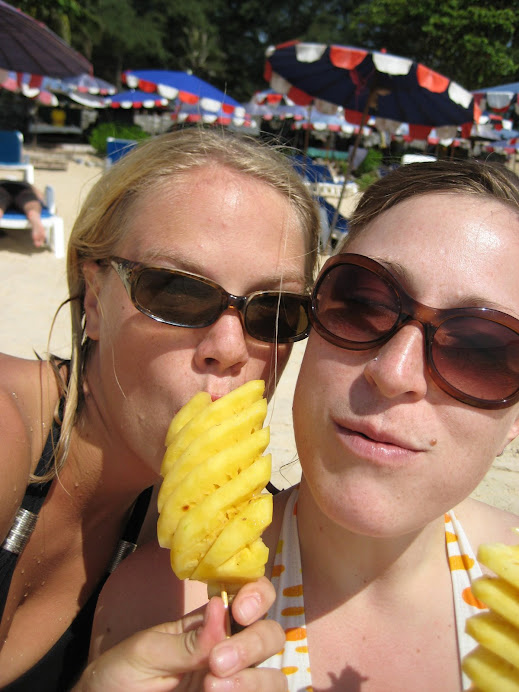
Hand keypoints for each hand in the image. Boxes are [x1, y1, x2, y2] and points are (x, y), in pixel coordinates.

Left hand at [74, 577, 285, 691]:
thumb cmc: (121, 675)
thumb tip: (221, 609)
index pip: (251, 596)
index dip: (257, 595)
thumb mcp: (146, 651)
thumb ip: (186, 640)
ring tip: (213, 687)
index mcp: (211, 625)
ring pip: (275, 676)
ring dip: (254, 679)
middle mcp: (231, 650)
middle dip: (253, 644)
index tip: (240, 610)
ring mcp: (235, 683)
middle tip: (217, 662)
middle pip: (271, 635)